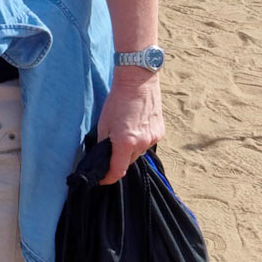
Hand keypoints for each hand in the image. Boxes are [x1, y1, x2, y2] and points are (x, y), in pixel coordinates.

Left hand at [96, 67, 162, 183]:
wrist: (138, 82)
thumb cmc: (117, 100)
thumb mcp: (104, 123)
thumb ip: (104, 144)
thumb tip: (103, 157)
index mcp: (125, 142)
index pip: (117, 171)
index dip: (108, 178)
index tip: (102, 179)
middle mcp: (141, 144)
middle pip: (128, 162)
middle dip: (118, 160)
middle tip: (110, 152)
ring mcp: (153, 138)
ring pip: (139, 153)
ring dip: (130, 150)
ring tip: (124, 134)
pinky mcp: (160, 132)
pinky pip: (147, 143)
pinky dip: (140, 141)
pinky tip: (135, 128)